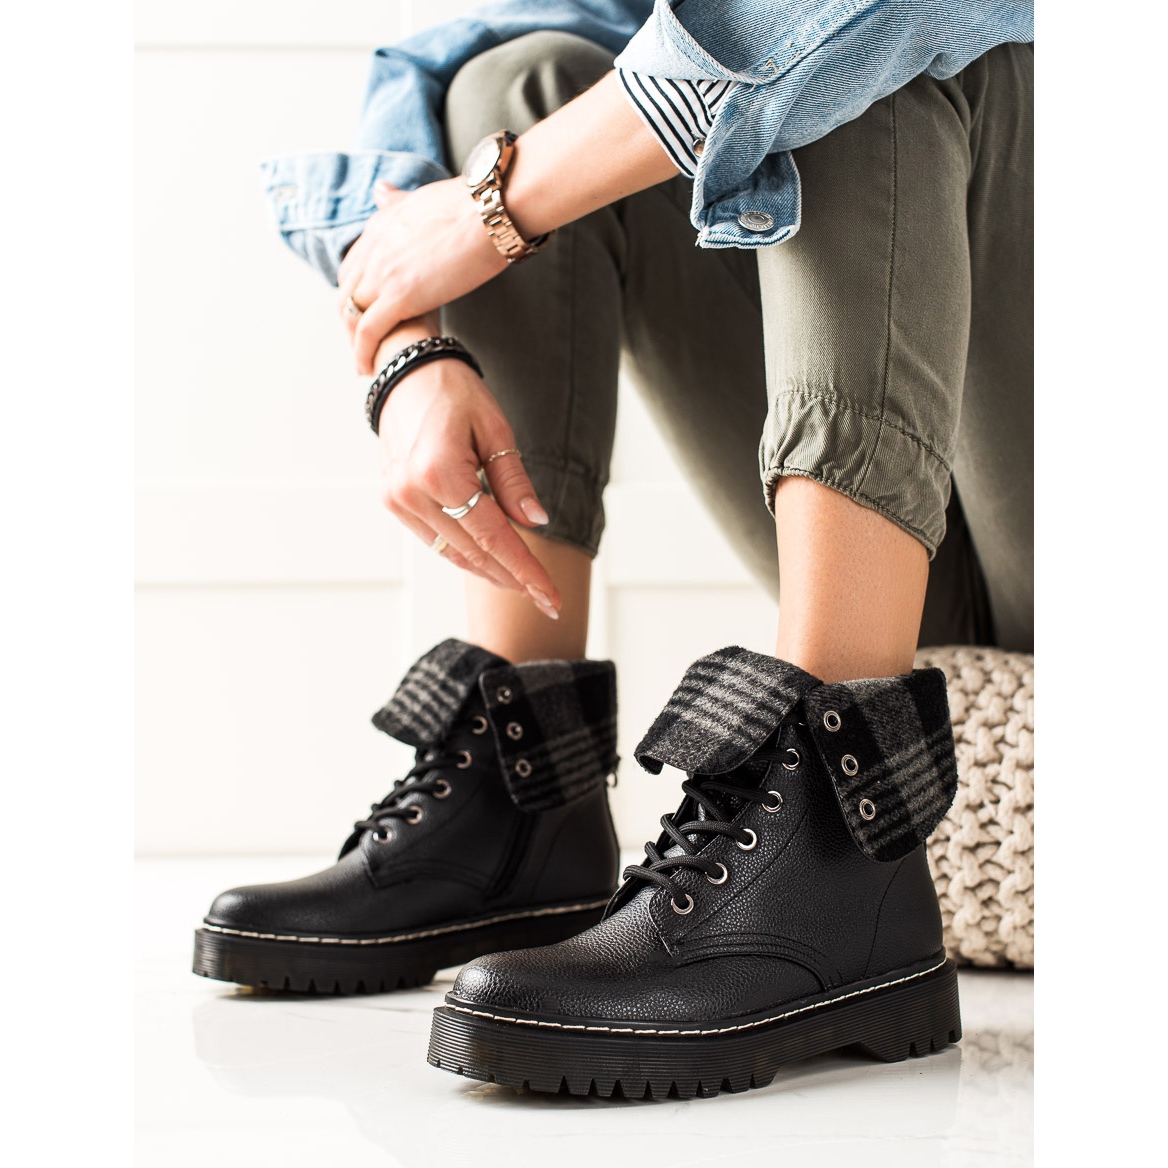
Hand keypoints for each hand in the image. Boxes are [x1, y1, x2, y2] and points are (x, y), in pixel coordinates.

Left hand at [338, 179, 507, 374]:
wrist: (490, 212)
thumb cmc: (471, 206)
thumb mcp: (422, 198)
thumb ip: (399, 201)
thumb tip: (381, 191)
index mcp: (379, 225)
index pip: (353, 267)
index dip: (355, 294)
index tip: (365, 312)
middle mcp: (373, 249)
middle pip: (347, 293)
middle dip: (351, 322)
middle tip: (362, 344)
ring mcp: (383, 273)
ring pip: (353, 315)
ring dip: (354, 341)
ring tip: (365, 362)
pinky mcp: (399, 296)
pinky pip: (369, 331)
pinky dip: (362, 353)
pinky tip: (367, 368)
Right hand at [376, 356, 560, 618]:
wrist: (406, 373)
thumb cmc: (454, 392)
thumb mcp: (496, 430)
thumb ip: (514, 481)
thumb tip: (536, 522)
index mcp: (440, 473)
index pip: (493, 538)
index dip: (526, 571)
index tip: (551, 597)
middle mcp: (412, 493)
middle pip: (474, 552)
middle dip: (513, 579)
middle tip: (547, 600)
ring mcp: (398, 500)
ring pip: (453, 553)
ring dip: (490, 572)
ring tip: (525, 585)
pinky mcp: (394, 502)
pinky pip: (436, 540)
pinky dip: (466, 552)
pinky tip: (492, 560)